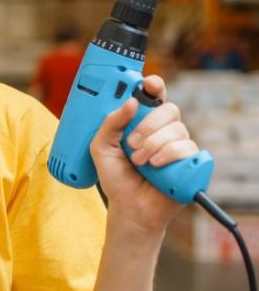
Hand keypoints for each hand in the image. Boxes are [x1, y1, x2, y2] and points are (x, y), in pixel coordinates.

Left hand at [89, 75, 198, 232]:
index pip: (155, 97)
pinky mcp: (190, 162)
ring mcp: (179, 145)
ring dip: (153, 146)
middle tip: (131, 145)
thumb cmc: (116, 177)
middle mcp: (164, 131)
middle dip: (148, 126)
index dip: (155, 87)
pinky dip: (168, 156)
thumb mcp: (101, 147)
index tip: (149, 83)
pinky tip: (156, 167)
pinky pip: (187, 148)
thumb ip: (110, 123)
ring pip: (177, 129)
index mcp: (144, 123)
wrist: (128, 207)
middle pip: (168, 110)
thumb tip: (130, 102)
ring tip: (140, 163)